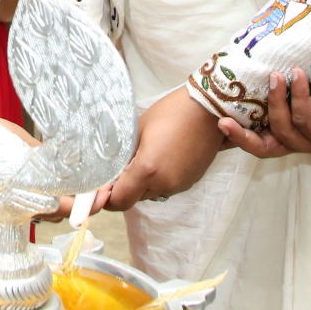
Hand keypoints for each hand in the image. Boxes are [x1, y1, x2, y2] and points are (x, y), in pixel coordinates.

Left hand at [92, 86, 224, 212]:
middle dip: (126, 187)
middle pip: (136, 198)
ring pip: (152, 194)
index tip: (103, 186)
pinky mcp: (191, 181)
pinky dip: (159, 179)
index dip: (108, 197)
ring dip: (143, 184)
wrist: (207, 109)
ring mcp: (180, 185)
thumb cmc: (171, 112)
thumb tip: (113, 172)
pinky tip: (161, 157)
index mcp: (148, 170)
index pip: (120, 201)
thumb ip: (123, 156)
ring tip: (144, 157)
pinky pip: (167, 187)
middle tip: (122, 166)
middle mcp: (165, 183)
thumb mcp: (138, 130)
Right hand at [217, 63, 310, 158]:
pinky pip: (306, 120)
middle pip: (264, 149)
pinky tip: (298, 78)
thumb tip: (252, 50)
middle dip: (241, 138)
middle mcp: (300, 141)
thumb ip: (280, 73)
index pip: (258, 139)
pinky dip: (299, 98)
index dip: (236, 135)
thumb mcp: (304, 75)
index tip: (216, 119)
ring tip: (275, 75)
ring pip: (283, 130)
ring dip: (275, 102)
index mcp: (290, 129)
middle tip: (224, 120)